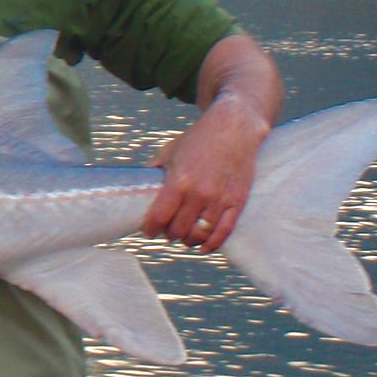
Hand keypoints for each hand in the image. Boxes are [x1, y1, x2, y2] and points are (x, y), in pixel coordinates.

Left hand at [141, 96, 268, 251]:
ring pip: (199, 235)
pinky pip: (223, 232)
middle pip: (178, 230)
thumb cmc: (199, 139)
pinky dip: (211, 245)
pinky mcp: (236, 202)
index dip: (150, 229)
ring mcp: (219, 200)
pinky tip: (202, 247)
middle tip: (167, 231)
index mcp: (179, 182)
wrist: (234, 129)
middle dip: (169, 234)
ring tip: (183, 236)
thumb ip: (156, 170)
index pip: (159, 217)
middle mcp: (199, 194)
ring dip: (188, 240)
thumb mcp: (170, 151)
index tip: (148, 230)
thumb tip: (140, 185)